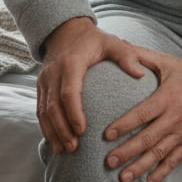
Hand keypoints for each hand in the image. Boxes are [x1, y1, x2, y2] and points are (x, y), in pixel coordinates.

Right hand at [37, 17, 148, 154]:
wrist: (65, 31)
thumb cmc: (93, 39)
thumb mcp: (112, 42)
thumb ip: (126, 55)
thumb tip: (141, 74)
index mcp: (71, 63)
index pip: (69, 91)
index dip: (74, 112)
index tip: (83, 131)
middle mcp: (53, 72)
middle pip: (53, 106)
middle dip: (62, 129)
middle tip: (74, 148)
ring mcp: (44, 81)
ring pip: (44, 111)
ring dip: (53, 132)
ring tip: (64, 151)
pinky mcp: (41, 87)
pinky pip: (40, 110)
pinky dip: (46, 128)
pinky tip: (56, 143)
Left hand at [104, 49, 181, 181]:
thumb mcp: (168, 62)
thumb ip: (142, 56)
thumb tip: (119, 44)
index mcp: (167, 98)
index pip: (142, 114)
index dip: (125, 125)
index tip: (106, 135)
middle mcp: (175, 118)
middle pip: (148, 139)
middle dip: (127, 152)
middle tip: (108, 162)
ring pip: (159, 154)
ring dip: (140, 167)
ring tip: (123, 178)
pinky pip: (174, 161)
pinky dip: (161, 174)